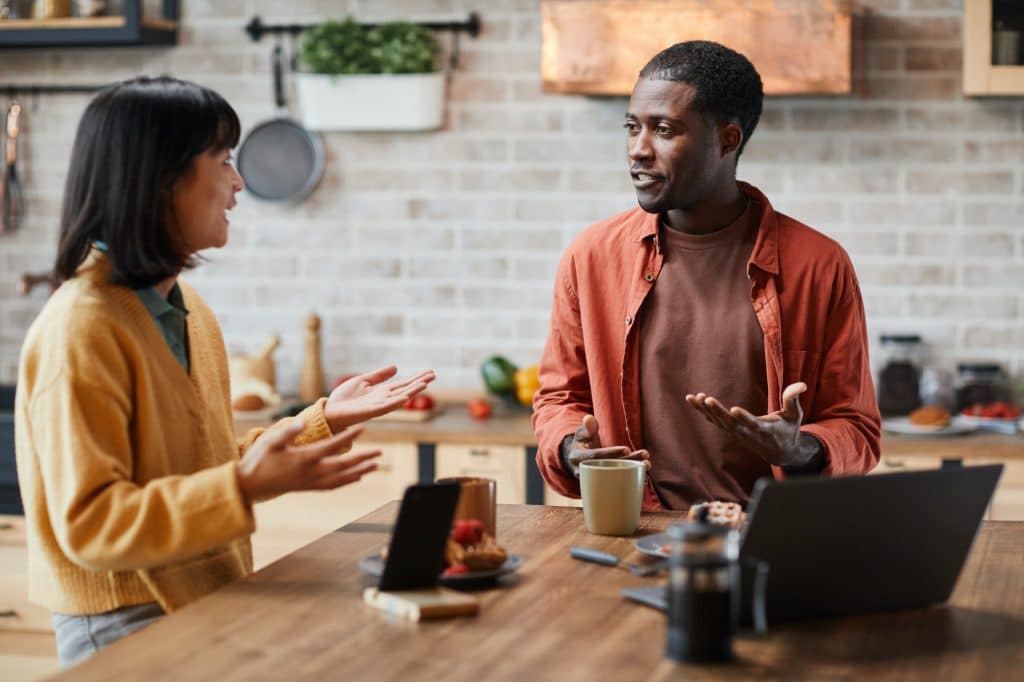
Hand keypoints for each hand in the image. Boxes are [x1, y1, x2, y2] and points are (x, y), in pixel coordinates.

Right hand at [236, 421, 380, 502]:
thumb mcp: (271, 440)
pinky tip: (357, 478)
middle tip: (380, 452)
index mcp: (303, 458)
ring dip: (359, 471)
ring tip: (375, 466)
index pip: (331, 446)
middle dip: (362, 458)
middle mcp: (310, 473)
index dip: (349, 437)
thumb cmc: (258, 458)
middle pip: (343, 465)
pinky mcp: (308, 488)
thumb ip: (289, 431)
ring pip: (341, 478)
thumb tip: (306, 420)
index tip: (364, 429)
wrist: (248, 484)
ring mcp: (310, 482)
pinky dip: (347, 482)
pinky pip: (332, 486)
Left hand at [324, 365, 435, 432]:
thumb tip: (396, 367)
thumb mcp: (363, 380)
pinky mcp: (369, 412)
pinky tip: (405, 398)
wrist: (330, 411)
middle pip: (405, 389)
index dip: (416, 378)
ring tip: (424, 384)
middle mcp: (383, 399)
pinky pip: (385, 407)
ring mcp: (378, 405)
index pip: (403, 384)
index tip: (430, 372)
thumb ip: (379, 376)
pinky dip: (395, 403)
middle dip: (419, 383)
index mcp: (382, 391)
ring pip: (399, 398)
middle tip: (433, 375)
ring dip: (412, 391)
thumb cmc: (345, 398)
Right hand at [563, 414, 649, 477]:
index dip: (611, 453)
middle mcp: (585, 472)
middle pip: (610, 468)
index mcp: (578, 458)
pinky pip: (617, 482)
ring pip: (615, 477)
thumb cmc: (581, 444)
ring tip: (647, 464)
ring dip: (633, 471)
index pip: (596, 456)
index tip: (627, 449)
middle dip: (628, 463)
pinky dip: (630, 479)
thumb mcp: (581, 434)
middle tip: (644, 456)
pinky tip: (643, 474)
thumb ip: (587, 427)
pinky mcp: (603, 483)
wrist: (577, 460)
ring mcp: (594, 480)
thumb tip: (589, 418)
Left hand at [685, 382, 818, 467]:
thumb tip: (801, 384)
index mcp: (765, 430)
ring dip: (706, 410)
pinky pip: (714, 421)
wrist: (780, 451)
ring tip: (695, 397)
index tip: (734, 410)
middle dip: (718, 412)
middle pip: (731, 424)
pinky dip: (704, 411)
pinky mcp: (731, 431)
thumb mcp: (795, 415)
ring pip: (719, 423)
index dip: (744, 419)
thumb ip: (793, 399)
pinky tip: (693, 399)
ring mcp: (737, 433)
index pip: (753, 425)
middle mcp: (748, 433)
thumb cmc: (788, 430)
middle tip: (707, 399)